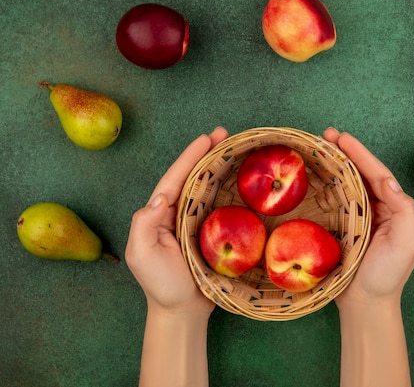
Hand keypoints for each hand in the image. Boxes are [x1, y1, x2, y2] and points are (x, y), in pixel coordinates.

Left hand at [126, 127, 228, 317]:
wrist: (182, 311)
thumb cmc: (160, 284)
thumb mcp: (142, 254)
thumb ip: (145, 223)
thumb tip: (161, 195)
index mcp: (159, 214)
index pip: (175, 179)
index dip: (189, 157)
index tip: (206, 138)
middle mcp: (176, 212)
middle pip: (192, 176)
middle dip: (206, 153)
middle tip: (224, 134)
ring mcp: (195, 222)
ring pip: (206, 186)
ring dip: (218, 165)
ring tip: (232, 147)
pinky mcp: (211, 232)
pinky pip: (219, 205)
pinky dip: (227, 187)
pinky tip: (239, 177)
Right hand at [323, 128, 413, 308]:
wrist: (366, 303)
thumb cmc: (387, 275)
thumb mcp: (406, 242)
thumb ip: (403, 209)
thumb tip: (386, 180)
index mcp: (393, 207)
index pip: (377, 174)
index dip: (360, 154)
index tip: (343, 138)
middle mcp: (376, 207)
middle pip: (360, 173)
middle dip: (345, 152)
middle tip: (326, 134)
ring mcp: (357, 216)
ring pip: (346, 182)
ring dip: (334, 163)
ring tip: (318, 146)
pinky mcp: (341, 226)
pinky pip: (334, 200)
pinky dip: (325, 184)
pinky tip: (314, 174)